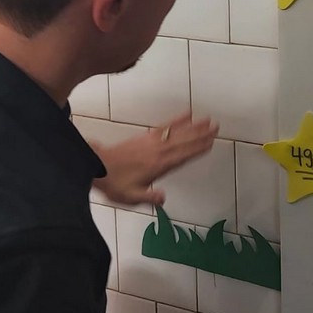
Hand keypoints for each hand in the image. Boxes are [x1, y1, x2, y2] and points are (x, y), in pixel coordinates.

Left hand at [91, 113, 217, 205]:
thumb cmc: (114, 184)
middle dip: (200, 134)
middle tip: (216, 127)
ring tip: (207, 120)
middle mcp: (157, 151)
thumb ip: (149, 197)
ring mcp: (152, 142)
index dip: (198, 149)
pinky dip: (176, 120)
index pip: (183, 156)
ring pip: (177, 132)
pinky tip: (185, 115)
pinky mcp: (145, 137)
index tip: (211, 142)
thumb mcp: (131, 196)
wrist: (96, 166)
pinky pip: (165, 126)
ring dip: (193, 126)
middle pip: (184, 141)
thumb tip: (164, 198)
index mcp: (158, 166)